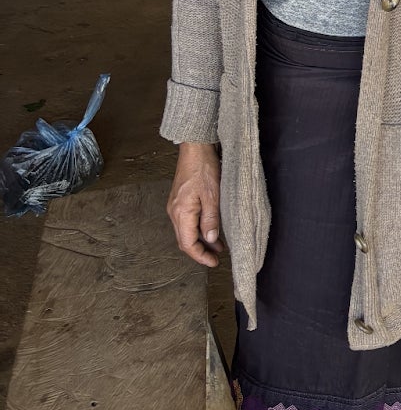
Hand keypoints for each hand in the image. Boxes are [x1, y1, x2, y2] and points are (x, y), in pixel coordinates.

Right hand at [167, 142, 223, 266]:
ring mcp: (175, 206)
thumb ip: (211, 219)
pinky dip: (198, 229)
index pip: (188, 244)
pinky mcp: (179, 200)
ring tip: (218, 245)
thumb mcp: (213, 195)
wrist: (195, 147)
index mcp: (181, 212)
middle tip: (216, 257)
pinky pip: (187, 221)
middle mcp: (174, 212)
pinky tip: (210, 229)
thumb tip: (211, 239)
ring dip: (201, 240)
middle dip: (200, 251)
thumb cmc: (204, 168)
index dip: (200, 256)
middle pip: (185, 240)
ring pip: (186, 231)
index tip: (213, 262)